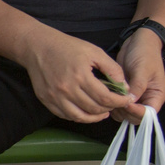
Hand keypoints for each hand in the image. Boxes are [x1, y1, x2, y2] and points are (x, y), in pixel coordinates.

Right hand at [19, 27, 135, 123]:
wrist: (37, 46)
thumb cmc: (66, 47)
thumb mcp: (94, 51)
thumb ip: (112, 69)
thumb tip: (124, 87)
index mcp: (80, 75)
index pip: (105, 98)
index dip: (119, 101)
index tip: (126, 100)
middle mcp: (66, 89)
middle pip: (94, 109)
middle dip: (109, 108)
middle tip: (115, 104)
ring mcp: (54, 96)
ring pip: (80, 117)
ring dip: (95, 117)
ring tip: (103, 112)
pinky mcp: (46, 100)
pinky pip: (65, 115)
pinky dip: (78, 116)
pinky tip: (85, 111)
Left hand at [111, 30, 164, 123]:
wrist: (139, 42)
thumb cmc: (145, 54)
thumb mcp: (142, 69)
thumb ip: (138, 86)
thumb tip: (130, 101)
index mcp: (156, 96)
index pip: (148, 114)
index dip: (136, 112)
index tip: (125, 102)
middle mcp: (146, 99)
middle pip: (135, 117)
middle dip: (124, 112)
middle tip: (114, 100)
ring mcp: (134, 97)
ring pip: (124, 113)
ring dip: (115, 108)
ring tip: (109, 95)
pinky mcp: (123, 93)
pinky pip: (116, 104)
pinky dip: (110, 102)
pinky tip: (104, 93)